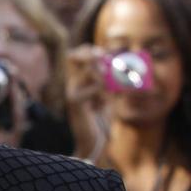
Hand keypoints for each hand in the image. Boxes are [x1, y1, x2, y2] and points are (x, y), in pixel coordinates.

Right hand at [65, 44, 109, 160]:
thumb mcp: (107, 94)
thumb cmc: (101, 118)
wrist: (95, 140)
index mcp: (78, 80)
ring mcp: (71, 92)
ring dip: (106, 76)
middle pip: (74, 56)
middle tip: (106, 61)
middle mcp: (72, 83)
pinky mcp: (75, 102)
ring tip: (112, 90)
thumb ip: (109, 79)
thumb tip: (118, 63)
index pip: (77, 54)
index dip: (91, 50)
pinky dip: (104, 92)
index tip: (105, 55)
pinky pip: (93, 88)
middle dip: (93, 55)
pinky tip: (104, 102)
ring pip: (89, 71)